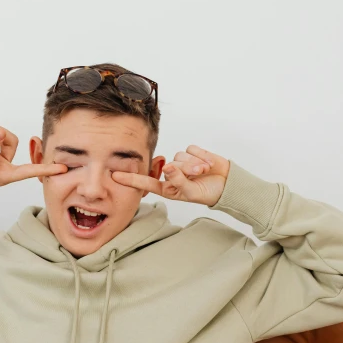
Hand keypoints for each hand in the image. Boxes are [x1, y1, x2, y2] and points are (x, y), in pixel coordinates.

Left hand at [111, 145, 230, 206]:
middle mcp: (171, 174)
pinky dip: (200, 155)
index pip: (145, 182)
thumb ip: (179, 180)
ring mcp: (181, 163)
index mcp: (168, 187)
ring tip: (204, 170)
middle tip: (200, 174)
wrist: (228, 184)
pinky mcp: (191, 152)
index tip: (114, 176)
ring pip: (180, 156)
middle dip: (186, 169)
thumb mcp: (192, 191)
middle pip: (170, 166)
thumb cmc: (208, 192)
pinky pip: (190, 149)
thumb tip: (167, 166)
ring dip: (195, 163)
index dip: (130, 178)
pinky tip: (207, 162)